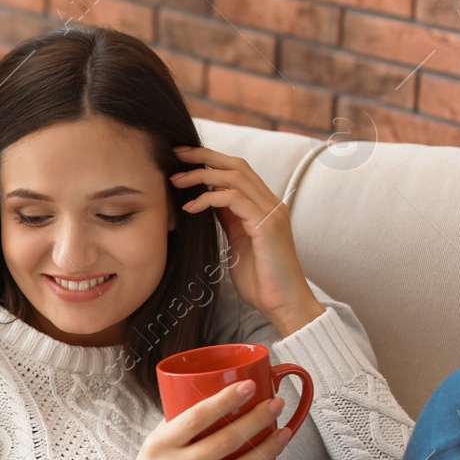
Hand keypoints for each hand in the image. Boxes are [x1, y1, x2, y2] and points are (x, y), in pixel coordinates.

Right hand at [121, 379, 291, 459]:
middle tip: (276, 404)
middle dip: (257, 419)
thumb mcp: (154, 444)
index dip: (225, 400)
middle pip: (226, 441)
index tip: (248, 386)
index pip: (197, 417)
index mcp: (162, 445)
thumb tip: (215, 399)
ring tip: (285, 432)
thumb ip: (180, 425)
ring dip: (268, 449)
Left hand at [170, 145, 324, 336]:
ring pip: (235, 178)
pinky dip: (209, 199)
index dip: (210, 161)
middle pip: (237, 165)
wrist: (284, 304)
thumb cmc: (260, 279)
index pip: (237, 171)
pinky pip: (235, 200)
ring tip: (176, 181)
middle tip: (175, 154)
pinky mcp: (267, 226)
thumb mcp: (237, 243)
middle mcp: (271, 204)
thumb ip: (228, 220)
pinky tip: (190, 208)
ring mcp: (272, 213)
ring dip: (201, 175)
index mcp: (263, 207)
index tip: (182, 159)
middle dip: (204, 156)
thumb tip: (205, 201)